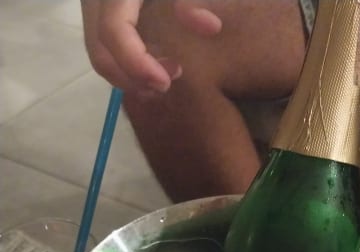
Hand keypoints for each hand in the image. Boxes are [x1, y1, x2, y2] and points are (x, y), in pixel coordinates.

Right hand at [81, 0, 221, 95]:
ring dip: (131, 75)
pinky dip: (127, 62)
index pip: (113, 32)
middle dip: (134, 77)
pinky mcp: (99, 5)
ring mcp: (94, 0)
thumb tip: (210, 27)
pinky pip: (104, 43)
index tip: (167, 80)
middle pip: (100, 52)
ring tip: (168, 73)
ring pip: (99, 53)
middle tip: (172, 78)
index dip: (136, 64)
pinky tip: (155, 63)